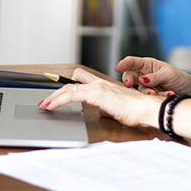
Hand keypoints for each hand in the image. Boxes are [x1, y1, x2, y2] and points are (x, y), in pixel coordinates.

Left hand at [38, 68, 161, 127]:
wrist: (145, 108)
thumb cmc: (136, 111)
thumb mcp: (117, 108)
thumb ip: (108, 107)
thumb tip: (102, 111)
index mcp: (105, 86)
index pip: (82, 81)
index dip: (69, 87)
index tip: (58, 96)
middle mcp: (100, 83)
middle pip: (73, 79)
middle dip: (58, 90)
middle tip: (48, 100)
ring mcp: (98, 86)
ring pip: (69, 87)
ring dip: (54, 96)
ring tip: (45, 104)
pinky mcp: (96, 93)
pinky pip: (71, 94)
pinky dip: (58, 100)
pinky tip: (51, 106)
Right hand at [116, 56, 190, 97]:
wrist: (189, 90)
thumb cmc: (179, 78)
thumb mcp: (168, 74)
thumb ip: (155, 77)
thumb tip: (142, 80)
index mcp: (148, 65)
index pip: (132, 62)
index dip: (124, 64)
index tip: (117, 68)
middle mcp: (144, 75)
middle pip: (130, 76)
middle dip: (128, 80)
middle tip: (129, 84)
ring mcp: (147, 87)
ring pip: (139, 90)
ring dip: (148, 92)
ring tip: (158, 93)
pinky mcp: (151, 97)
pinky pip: (149, 98)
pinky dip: (158, 97)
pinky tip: (168, 95)